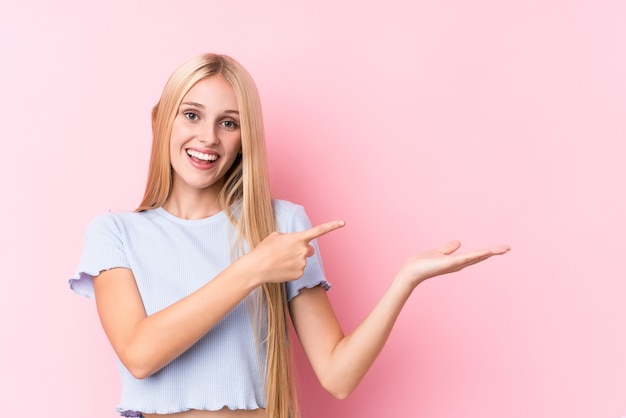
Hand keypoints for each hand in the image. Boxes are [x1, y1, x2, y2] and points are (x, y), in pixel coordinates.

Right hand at [243, 220, 344, 283]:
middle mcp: (303, 250)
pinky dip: (291, 270)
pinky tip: (281, 269)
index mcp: (298, 238)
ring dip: (294, 260)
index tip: (343, 222)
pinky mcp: (300, 275)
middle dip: (301, 250)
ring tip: (279, 261)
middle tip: (287, 253)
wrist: (257, 267)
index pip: (319, 230)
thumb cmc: (264, 249)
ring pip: (302, 261)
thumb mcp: (276, 236)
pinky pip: (299, 270)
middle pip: (309, 250)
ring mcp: (302, 263)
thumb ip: (290, 238)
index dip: (332, 226)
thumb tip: (295, 244)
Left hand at [395, 240, 510, 287]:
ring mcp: (456, 264)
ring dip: (490, 252)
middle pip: (481, 256)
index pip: (477, 255)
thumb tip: (459, 242)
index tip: (501, 248)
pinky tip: (486, 252)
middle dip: (494, 252)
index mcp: (458, 261)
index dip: (489, 251)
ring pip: (477, 257)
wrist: (412, 271)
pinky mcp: (450, 263)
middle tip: (508, 248)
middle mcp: (460, 264)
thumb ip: (448, 248)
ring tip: (503, 249)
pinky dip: (476, 255)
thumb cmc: (423, 263)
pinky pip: (466, 257)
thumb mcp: (439, 252)